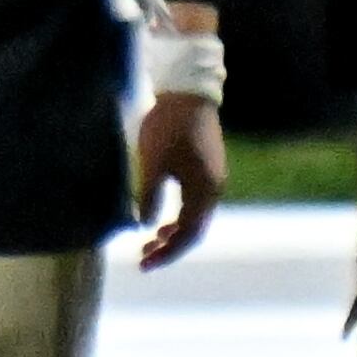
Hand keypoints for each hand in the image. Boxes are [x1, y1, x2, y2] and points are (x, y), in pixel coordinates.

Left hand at [134, 93, 225, 269]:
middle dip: (169, 247)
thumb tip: (146, 226)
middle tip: (143, 257)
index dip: (165, 254)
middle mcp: (214, 189)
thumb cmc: (168, 126)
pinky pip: (195, 203)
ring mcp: (213, 179)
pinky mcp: (207, 168)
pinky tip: (162, 219)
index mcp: (204, 192)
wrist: (188, 92)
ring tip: (151, 242)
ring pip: (195, 217)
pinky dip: (179, 217)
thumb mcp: (153, 163)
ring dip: (174, 233)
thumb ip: (150, 196)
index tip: (142, 264)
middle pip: (194, 230)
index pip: (187, 235)